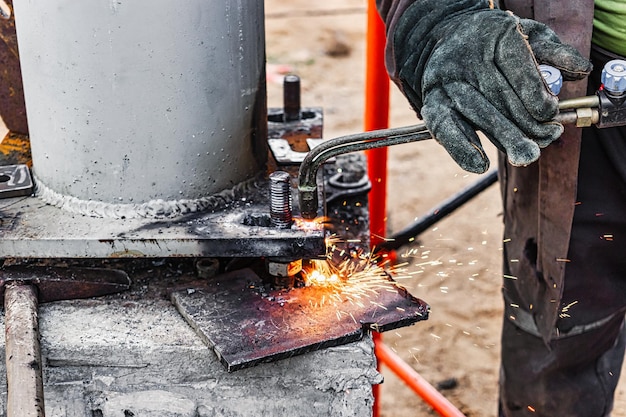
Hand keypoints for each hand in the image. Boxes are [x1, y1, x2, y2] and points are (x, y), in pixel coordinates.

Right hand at [391, 0, 591, 172]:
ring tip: (526, 155)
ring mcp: (447, 81)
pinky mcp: (433, 102)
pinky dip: (461, 149)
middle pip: (500, 96)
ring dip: (504, 139)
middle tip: (546, 140)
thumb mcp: (527, 35)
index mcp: (495, 34)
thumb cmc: (494, 42)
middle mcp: (467, 57)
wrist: (448, 39)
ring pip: (478, 114)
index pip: (519, 68)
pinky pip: (445, 128)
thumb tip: (580, 71)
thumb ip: (553, 52)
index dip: (538, 96)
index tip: (551, 114)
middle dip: (526, 124)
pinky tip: (479, 164)